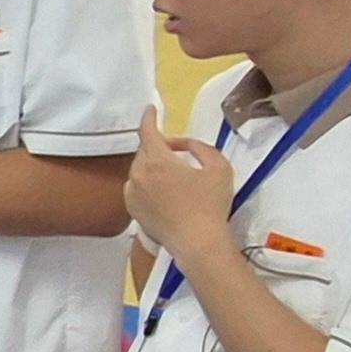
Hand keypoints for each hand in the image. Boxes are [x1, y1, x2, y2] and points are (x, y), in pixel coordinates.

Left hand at [125, 106, 235, 264]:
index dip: (149, 117)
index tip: (150, 109)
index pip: (147, 132)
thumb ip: (200, 147)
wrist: (197, 242)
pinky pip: (135, 187)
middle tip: (179, 152)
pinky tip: (163, 192)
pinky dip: (146, 182)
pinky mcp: (132, 209)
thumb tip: (184, 143)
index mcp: (158, 162)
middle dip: (159, 146)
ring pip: (139, 169)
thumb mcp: (218, 167)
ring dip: (153, 165)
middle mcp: (139, 175)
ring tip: (174, 175)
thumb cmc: (210, 204)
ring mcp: (132, 194)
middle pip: (144, 151)